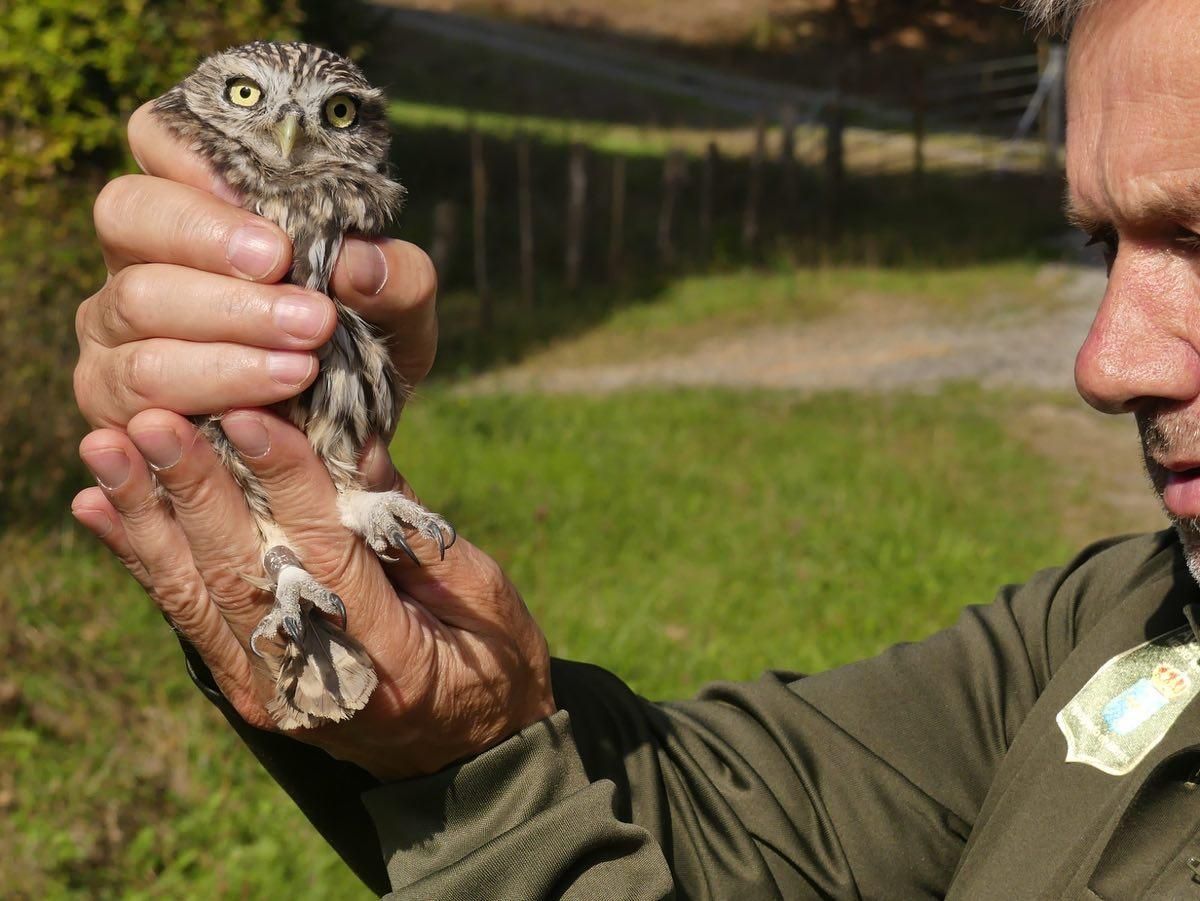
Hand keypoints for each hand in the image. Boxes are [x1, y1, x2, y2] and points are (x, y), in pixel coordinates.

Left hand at [71, 407, 555, 778]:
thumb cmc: (493, 663)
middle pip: (242, 575)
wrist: (468, 756)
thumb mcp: (483, 594)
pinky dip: (141, 559)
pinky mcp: (245, 684)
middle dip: (196, 492)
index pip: (325, 555)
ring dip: (148, 517)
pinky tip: (101, 507)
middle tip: (158, 419)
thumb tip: (357, 446)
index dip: (285, 484)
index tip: (249, 415)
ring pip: (196, 595)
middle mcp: (312, 682)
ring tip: (108, 450)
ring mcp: (269, 690)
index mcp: (390, 657)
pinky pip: (186, 616)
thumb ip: (415, 530)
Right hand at [74, 101, 437, 430]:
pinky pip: (126, 387)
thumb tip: (357, 262)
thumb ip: (397, 279)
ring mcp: (113, 321)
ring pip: (133, 302)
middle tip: (303, 304)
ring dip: (224, 336)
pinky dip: (198, 396)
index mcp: (202, 203)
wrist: (348, 440)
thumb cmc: (361, 346)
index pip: (160, 136)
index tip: (271, 220)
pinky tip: (256, 414)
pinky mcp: (108, 393)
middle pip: (128, 212)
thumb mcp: (401, 313)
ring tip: (303, 365)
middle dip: (216, 251)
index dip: (195, 159)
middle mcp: (140, 251)